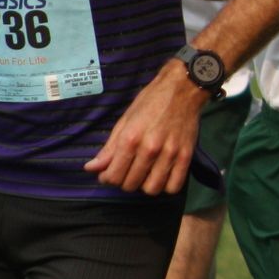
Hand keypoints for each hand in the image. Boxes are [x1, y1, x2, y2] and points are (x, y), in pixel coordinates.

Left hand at [84, 62, 204, 194]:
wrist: (182, 89)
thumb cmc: (150, 102)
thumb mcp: (124, 121)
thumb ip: (109, 148)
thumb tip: (91, 168)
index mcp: (130, 139)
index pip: (113, 175)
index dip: (107, 178)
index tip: (109, 173)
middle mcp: (150, 149)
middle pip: (130, 184)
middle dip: (124, 181)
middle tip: (127, 171)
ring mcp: (170, 153)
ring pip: (152, 189)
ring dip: (144, 186)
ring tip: (144, 175)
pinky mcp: (187, 156)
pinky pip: (174, 186)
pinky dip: (166, 186)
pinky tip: (162, 176)